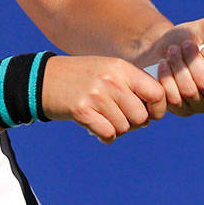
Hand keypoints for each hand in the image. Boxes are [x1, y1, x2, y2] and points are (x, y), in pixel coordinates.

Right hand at [40, 55, 167, 142]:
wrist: (45, 79)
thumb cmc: (82, 78)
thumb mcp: (108, 71)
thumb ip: (131, 86)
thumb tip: (153, 114)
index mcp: (122, 68)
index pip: (157, 92)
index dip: (158, 109)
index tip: (150, 114)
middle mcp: (111, 80)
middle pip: (141, 116)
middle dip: (134, 124)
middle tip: (122, 120)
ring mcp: (96, 95)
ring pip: (124, 127)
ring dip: (117, 130)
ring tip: (105, 121)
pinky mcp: (81, 110)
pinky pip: (108, 133)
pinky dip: (105, 136)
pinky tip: (97, 129)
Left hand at [143, 18, 203, 116]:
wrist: (161, 47)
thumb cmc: (189, 37)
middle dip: (193, 61)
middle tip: (185, 45)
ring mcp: (200, 106)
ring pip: (189, 91)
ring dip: (178, 65)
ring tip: (172, 51)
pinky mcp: (181, 110)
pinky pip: (174, 98)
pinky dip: (166, 77)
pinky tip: (164, 65)